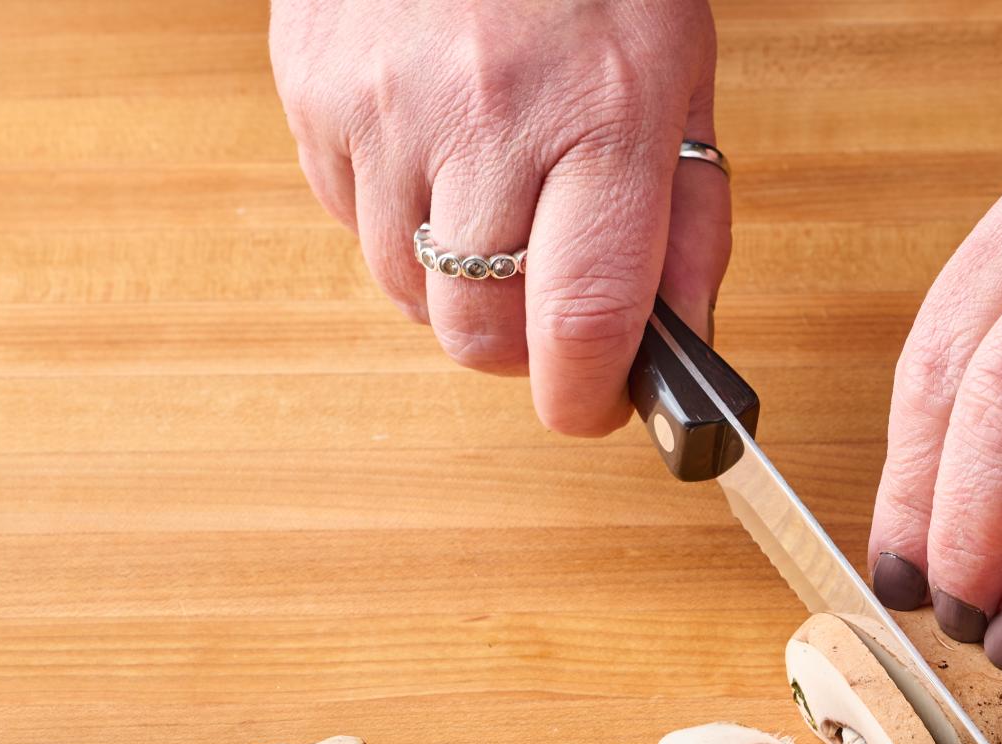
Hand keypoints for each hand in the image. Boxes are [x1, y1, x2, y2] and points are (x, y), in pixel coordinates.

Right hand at [270, 0, 727, 435]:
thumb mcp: (680, 78)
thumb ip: (689, 223)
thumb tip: (678, 346)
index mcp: (602, 117)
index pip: (584, 318)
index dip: (586, 397)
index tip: (596, 408)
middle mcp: (486, 116)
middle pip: (477, 333)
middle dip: (518, 353)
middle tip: (548, 315)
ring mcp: (383, 105)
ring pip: (405, 291)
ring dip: (454, 287)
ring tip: (494, 206)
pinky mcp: (312, 92)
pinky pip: (350, 220)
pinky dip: (396, 219)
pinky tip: (436, 153)